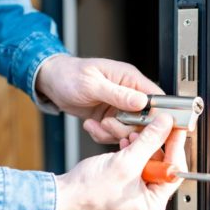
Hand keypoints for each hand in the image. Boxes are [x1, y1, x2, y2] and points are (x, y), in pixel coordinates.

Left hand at [36, 55, 163, 142]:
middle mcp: (129, 94)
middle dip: (127, 128)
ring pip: (130, 130)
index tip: (147, 127)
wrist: (52, 83)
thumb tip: (142, 102)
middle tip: (109, 124)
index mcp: (131, 79)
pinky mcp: (111, 119)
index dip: (157, 115)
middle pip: (145, 120)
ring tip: (96, 124)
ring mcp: (120, 108)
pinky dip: (102, 135)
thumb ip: (119, 94)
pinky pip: (115, 135)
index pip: (156, 98)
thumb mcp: (92, 84)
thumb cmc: (70, 75)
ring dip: (112, 132)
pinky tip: (91, 125)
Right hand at [53, 114, 187, 209]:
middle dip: (155, 143)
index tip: (176, 128)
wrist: (62, 196)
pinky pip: (136, 160)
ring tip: (134, 134)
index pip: (175, 170)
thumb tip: (165, 125)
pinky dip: (132, 148)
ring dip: (142, 143)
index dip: (175, 146)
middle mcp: (147, 198)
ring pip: (148, 158)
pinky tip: (126, 142)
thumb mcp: (126, 163)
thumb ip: (149, 141)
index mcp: (154, 203)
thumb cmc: (88, 194)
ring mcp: (136, 190)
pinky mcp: (126, 181)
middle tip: (156, 125)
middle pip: (163, 162)